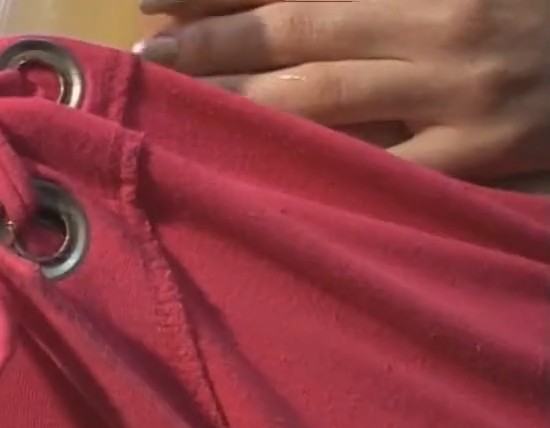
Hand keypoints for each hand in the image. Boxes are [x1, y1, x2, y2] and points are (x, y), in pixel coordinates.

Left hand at [135, 0, 549, 179]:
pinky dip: (323, 170)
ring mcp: (462, 98)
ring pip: (329, 103)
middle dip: (216, 47)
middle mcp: (442, 27)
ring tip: (184, 112)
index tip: (158, 2)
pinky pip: (386, 170)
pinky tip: (266, 174)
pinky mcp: (483, 159)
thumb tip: (284, 6)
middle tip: (150, 57)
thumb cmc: (529, 14)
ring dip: (247, 108)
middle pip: (301, 35)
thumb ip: (368, 0)